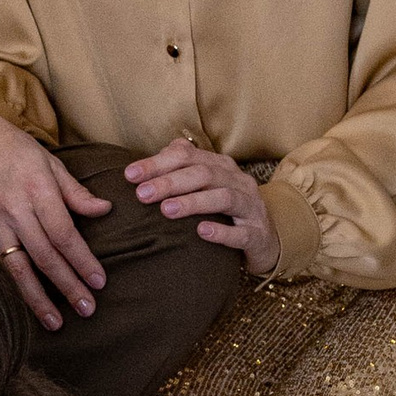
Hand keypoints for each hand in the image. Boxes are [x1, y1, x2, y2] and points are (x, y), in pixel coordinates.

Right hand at [0, 105, 108, 331]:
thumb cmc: (14, 149)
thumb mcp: (50, 163)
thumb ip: (75, 192)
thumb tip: (104, 210)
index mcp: (36, 190)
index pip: (64, 234)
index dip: (83, 260)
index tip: (99, 281)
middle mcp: (14, 210)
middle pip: (45, 256)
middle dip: (68, 286)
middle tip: (87, 308)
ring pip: (18, 269)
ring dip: (38, 298)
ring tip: (56, 322)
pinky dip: (14, 287)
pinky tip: (27, 304)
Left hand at [125, 137, 278, 275]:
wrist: (265, 239)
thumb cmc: (226, 212)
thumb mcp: (206, 187)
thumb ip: (181, 170)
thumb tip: (148, 161)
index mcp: (221, 166)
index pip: (187, 156)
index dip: (157, 163)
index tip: (130, 175)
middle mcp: (237, 181)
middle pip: (204, 173)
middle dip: (170, 182)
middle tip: (142, 194)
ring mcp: (250, 207)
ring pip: (224, 197)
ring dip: (194, 202)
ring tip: (166, 210)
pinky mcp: (257, 234)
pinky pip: (241, 232)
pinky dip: (221, 231)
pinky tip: (201, 231)